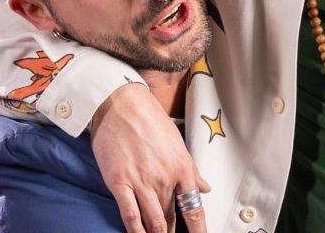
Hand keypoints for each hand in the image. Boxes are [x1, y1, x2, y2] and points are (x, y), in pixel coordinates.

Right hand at [89, 83, 210, 232]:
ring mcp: (142, 181)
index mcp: (182, 168)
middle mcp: (165, 178)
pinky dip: (135, 230)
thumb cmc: (150, 121)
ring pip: (153, 220)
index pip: (194, 208)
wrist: (122, 104)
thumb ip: (192, 170)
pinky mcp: (120, 182)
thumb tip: (205, 188)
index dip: (198, 229)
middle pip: (172, 218)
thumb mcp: (177, 144)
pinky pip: (129, 214)